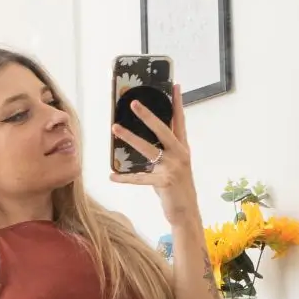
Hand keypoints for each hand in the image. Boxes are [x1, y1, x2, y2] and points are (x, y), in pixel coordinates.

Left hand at [112, 84, 199, 226]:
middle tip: (133, 103)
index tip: (175, 86)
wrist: (186, 212)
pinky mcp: (165, 181)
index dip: (177, 104)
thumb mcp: (175, 165)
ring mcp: (173, 167)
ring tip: (115, 128)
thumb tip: (145, 138)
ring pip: (148, 149)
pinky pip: (140, 178)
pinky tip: (112, 176)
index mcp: (183, 148)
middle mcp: (180, 154)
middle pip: (163, 130)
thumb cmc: (177, 187)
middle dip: (147, 115)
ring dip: (130, 137)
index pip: (180, 121)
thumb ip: (165, 151)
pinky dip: (125, 178)